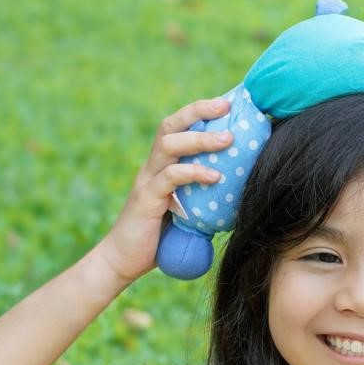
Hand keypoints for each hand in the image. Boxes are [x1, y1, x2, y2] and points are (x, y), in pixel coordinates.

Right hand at [98, 98, 232, 282]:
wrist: (122, 262)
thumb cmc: (158, 239)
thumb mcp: (185, 211)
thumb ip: (203, 196)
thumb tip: (241, 192)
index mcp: (160, 165)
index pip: (177, 127)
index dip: (198, 112)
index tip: (226, 103)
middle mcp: (151, 167)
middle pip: (170, 126)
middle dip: (198, 112)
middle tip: (227, 106)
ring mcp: (146, 181)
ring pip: (169, 146)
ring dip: (200, 140)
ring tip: (228, 139)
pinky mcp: (146, 199)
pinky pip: (169, 178)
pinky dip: (193, 173)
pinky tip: (214, 176)